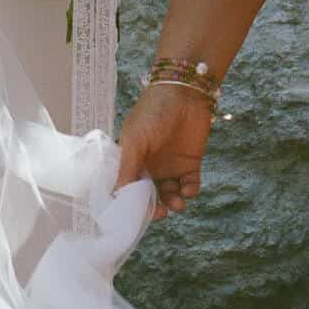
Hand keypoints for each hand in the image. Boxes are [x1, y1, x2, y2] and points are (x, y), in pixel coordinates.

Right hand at [114, 86, 213, 218]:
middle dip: (154, 207)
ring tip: (177, 204)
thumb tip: (117, 194)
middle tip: (159, 212)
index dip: (131, 203)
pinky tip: (188, 189)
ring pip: (170, 194)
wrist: (184, 93)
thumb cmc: (153, 112)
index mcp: (131, 160)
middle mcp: (150, 166)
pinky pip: (190, 186)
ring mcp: (170, 166)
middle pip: (150, 196)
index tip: (135, 214)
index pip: (128, 188)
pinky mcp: (190, 164)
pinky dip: (190, 192)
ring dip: (173, 203)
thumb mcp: (135, 139)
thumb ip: (128, 167)